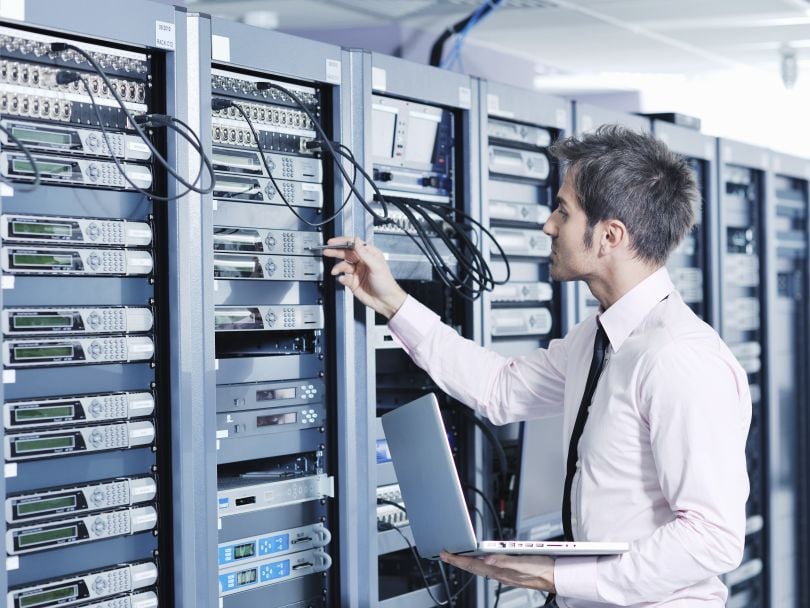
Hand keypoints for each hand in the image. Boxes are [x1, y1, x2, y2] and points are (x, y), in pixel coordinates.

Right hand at [322, 236, 407, 318]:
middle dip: (336, 252)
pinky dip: (342, 278)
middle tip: (327, 251)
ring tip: (335, 271)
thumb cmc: (386, 283)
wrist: (386, 301)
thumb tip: (356, 241)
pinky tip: (343, 279)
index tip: (333, 242)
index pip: (354, 244)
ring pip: (343, 266)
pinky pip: (344, 278)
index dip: (343, 242)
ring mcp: (357, 272)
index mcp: (370, 255)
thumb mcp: (375, 265)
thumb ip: (364, 253)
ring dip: (338, 268)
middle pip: (346, 253)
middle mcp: (362, 262)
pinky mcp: (353, 282)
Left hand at [440, 551, 555, 591]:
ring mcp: (504, 574)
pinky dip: (479, 564)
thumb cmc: (542, 569)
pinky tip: (480, 563)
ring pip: (479, 568)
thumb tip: (485, 559)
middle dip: (458, 561)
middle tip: (445, 555)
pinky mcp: (509, 572)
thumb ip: (503, 561)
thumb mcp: (522, 562)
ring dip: (467, 563)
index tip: (444, 554)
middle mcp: (500, 573)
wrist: (555, 577)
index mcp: (500, 569)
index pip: (472, 564)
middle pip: (473, 567)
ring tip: (458, 558)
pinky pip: (488, 569)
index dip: (457, 559)